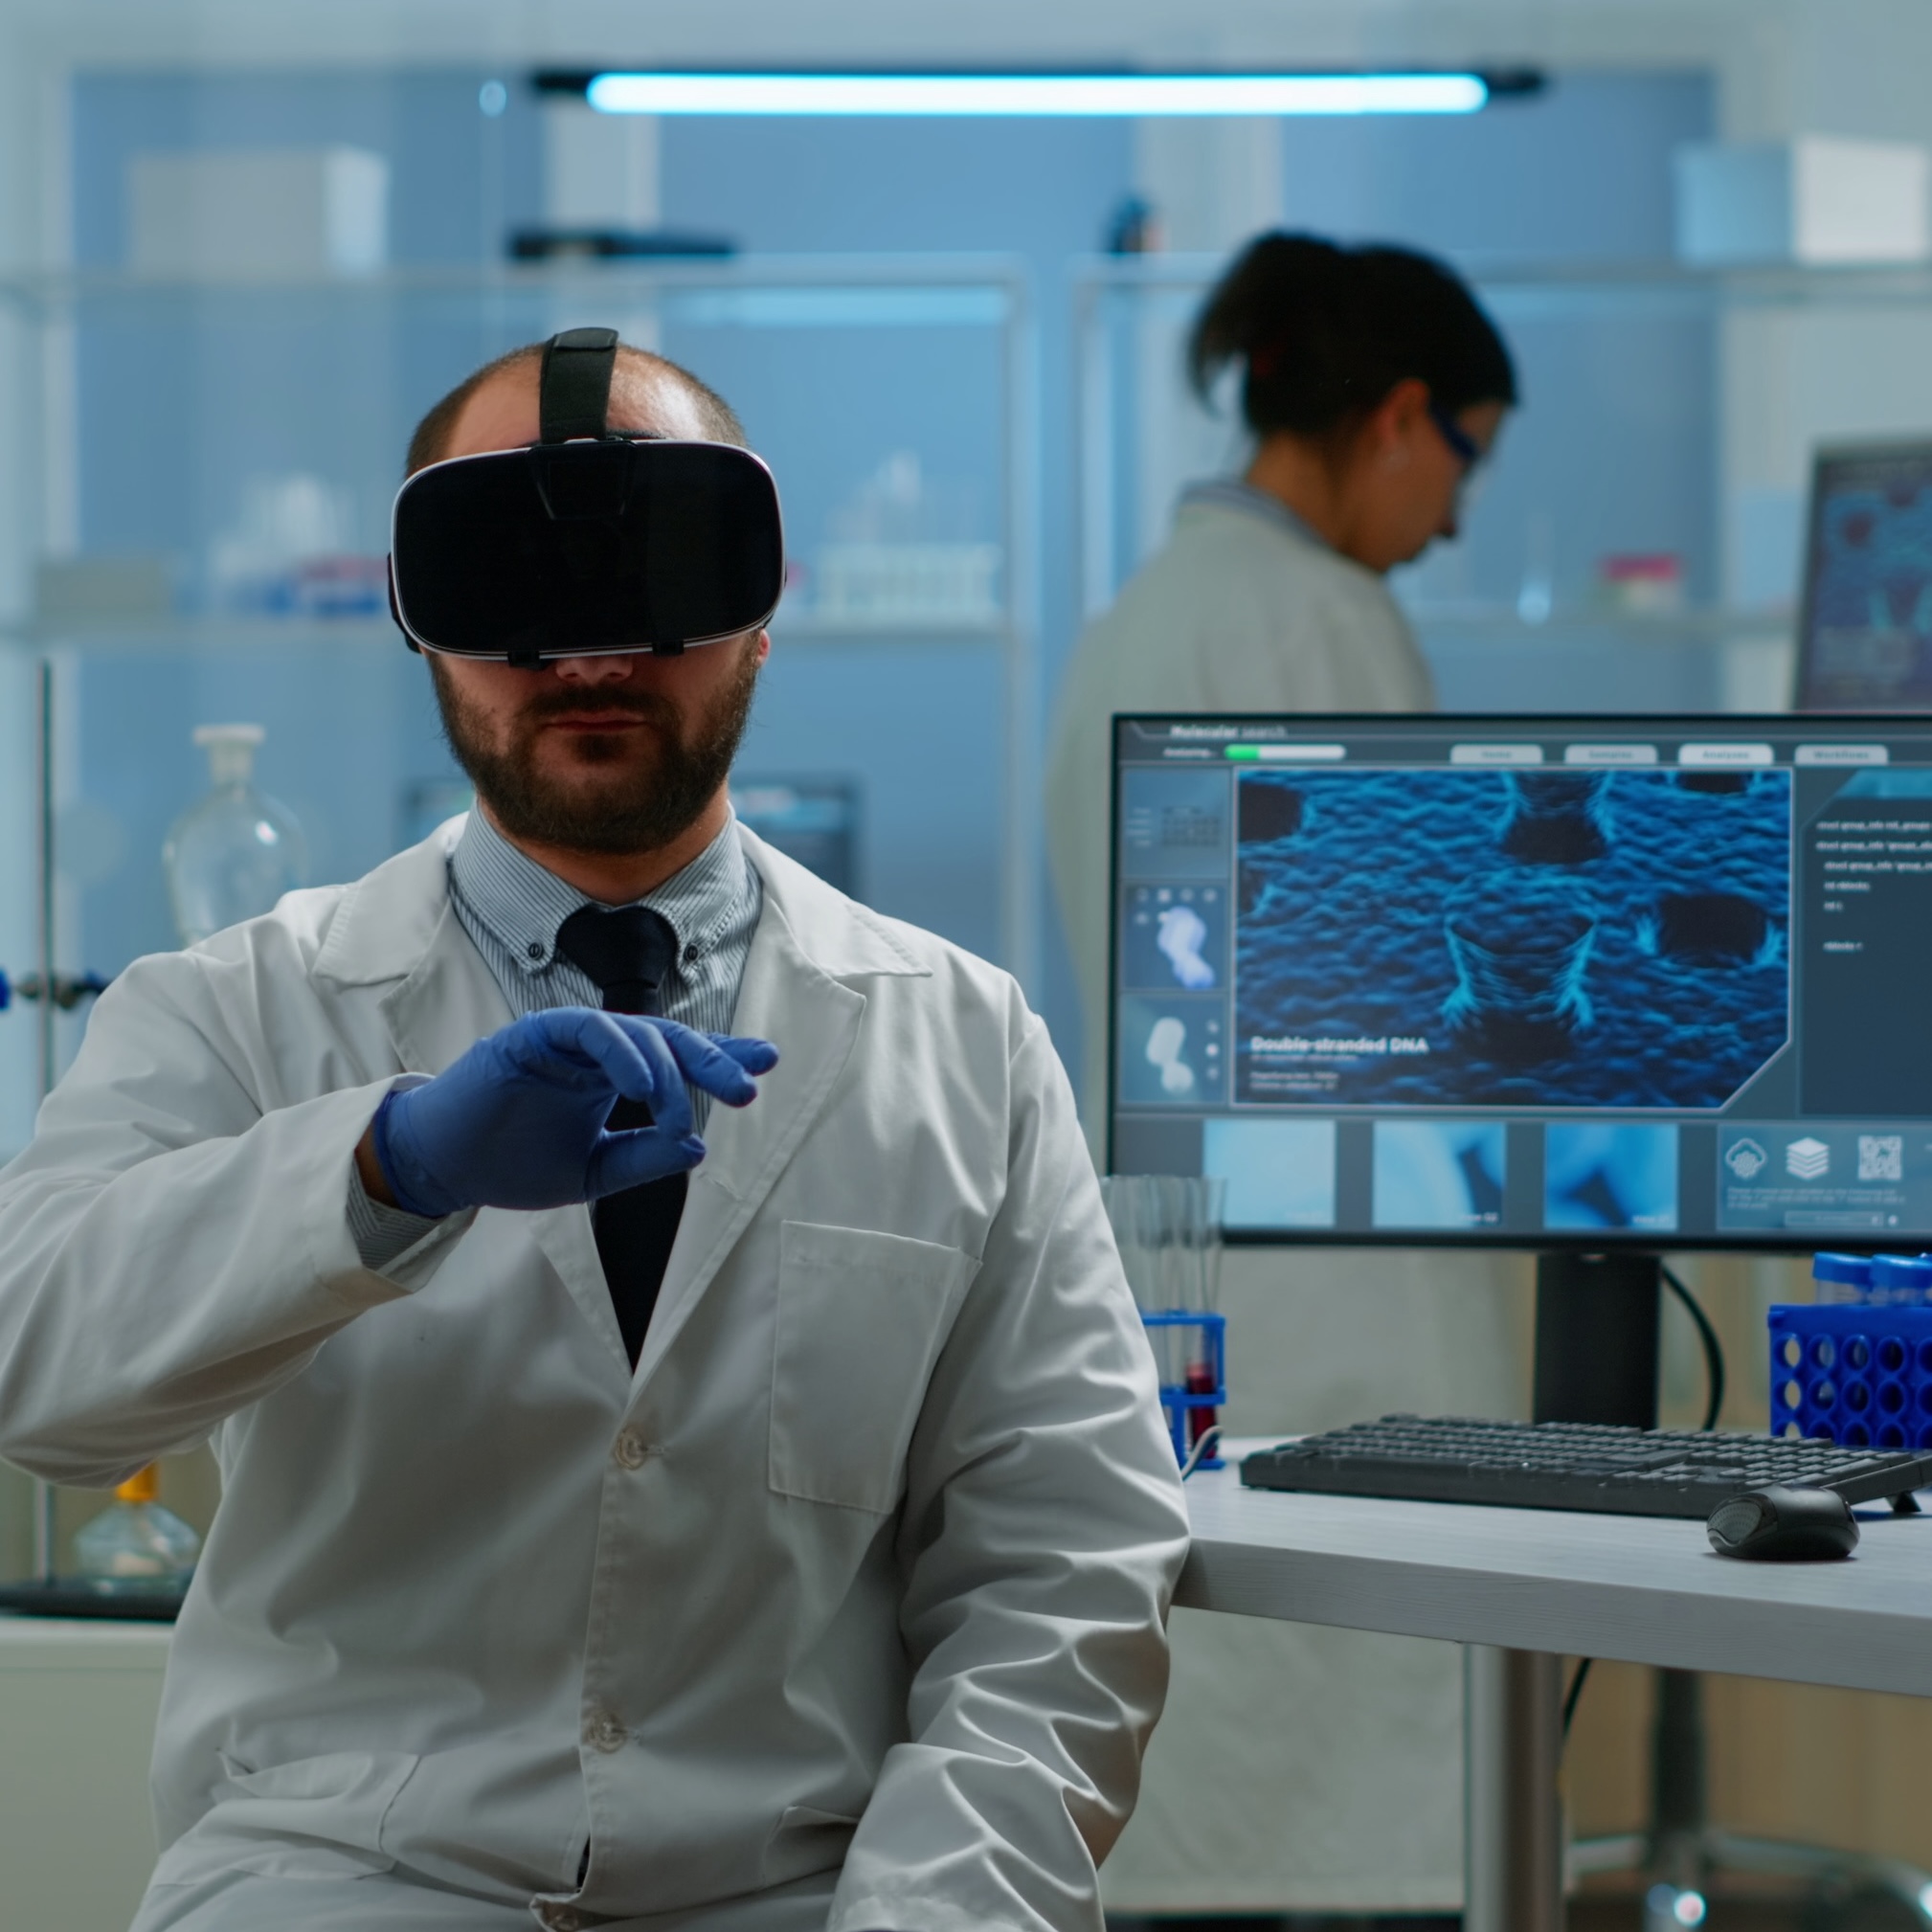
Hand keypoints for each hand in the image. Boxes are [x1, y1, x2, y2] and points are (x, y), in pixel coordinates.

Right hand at [363, 1008, 777, 1217]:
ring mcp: (568, 1039)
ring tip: (675, 1110)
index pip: (678, 1059)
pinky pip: (588, 1029)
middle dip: (711, 1059)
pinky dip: (621, 1051)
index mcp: (615, 1076)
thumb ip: (643, 1158)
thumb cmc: (513, 1164)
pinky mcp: (534, 1034)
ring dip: (665, 1070)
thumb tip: (698, 1146)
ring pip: (636, 1031)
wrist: (445, 1168)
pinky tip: (643, 1085)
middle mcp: (599, 1051)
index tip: (766, 1064)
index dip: (721, 1058)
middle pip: (670, 1040)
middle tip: (745, 1087)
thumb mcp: (593, 1172)